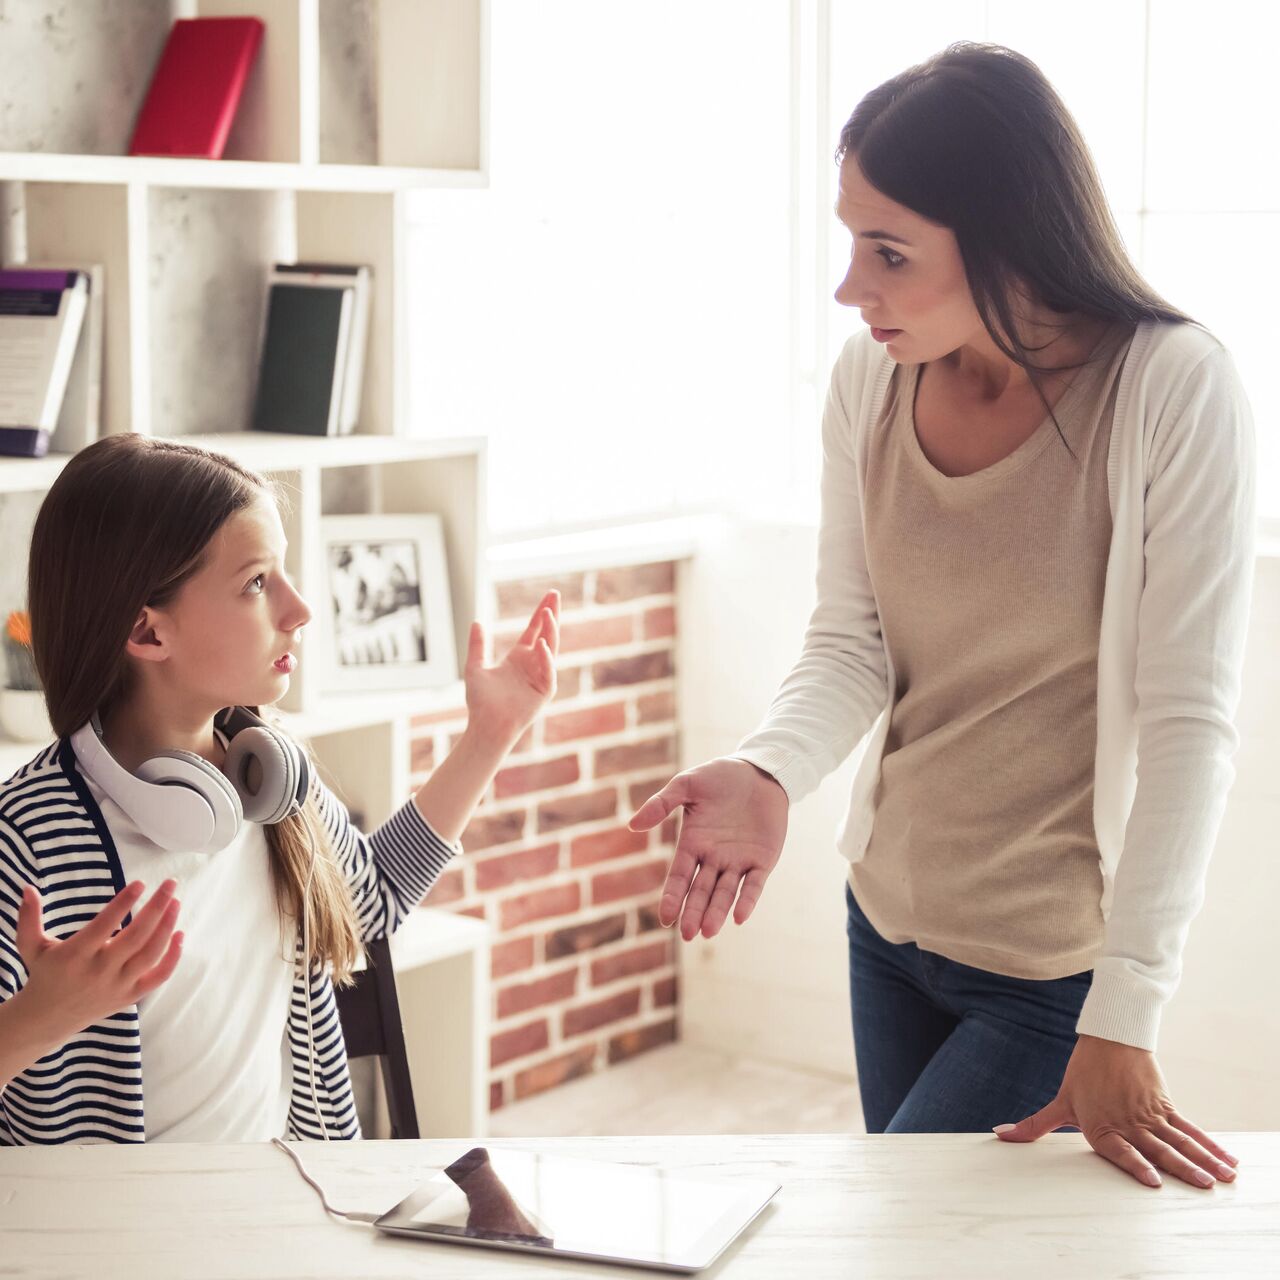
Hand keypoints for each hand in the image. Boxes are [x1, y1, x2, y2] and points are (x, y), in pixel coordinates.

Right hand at [15, 879, 183, 1040]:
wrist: (48, 1018)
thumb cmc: (44, 973)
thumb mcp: (30, 946)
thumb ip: (29, 918)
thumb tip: (27, 888)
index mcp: (75, 955)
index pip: (104, 925)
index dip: (123, 903)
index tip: (140, 882)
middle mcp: (99, 971)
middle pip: (136, 937)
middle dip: (157, 908)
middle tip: (171, 883)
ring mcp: (117, 985)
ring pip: (150, 955)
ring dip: (167, 927)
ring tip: (175, 902)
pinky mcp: (130, 996)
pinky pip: (158, 977)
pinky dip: (173, 958)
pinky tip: (180, 934)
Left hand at [464, 590, 559, 747]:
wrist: (486, 726)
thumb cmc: (481, 702)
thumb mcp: (475, 667)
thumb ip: (477, 646)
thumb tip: (476, 622)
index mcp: (519, 657)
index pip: (534, 629)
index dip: (542, 612)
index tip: (550, 594)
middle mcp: (533, 664)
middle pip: (547, 633)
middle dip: (551, 614)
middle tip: (555, 594)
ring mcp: (541, 676)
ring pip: (550, 648)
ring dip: (550, 631)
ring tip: (547, 613)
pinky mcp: (545, 691)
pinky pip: (548, 671)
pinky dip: (545, 658)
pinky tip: (541, 645)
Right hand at [628, 757, 788, 939]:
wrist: (759, 770)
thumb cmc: (720, 776)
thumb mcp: (687, 785)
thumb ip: (661, 804)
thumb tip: (633, 826)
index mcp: (693, 843)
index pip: (680, 877)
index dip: (673, 897)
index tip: (666, 919)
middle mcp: (714, 858)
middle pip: (701, 891)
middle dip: (694, 912)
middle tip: (686, 934)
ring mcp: (739, 861)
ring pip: (725, 893)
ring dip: (717, 912)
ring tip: (707, 931)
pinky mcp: (763, 860)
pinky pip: (754, 885)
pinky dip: (747, 900)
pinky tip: (739, 917)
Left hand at [994, 1034, 1239, 1188]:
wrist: (1110, 1037)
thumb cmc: (1083, 1074)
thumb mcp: (1060, 1102)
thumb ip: (1034, 1126)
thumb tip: (1000, 1136)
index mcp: (1102, 1127)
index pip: (1121, 1150)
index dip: (1136, 1165)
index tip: (1154, 1181)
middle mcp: (1129, 1123)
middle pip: (1158, 1149)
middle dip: (1182, 1168)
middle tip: (1204, 1186)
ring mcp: (1150, 1115)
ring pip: (1180, 1140)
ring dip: (1203, 1159)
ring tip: (1224, 1178)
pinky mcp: (1166, 1106)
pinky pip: (1190, 1128)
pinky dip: (1210, 1144)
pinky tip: (1228, 1160)